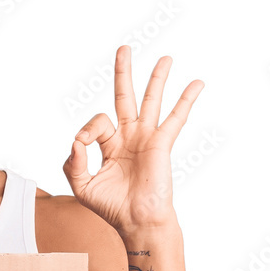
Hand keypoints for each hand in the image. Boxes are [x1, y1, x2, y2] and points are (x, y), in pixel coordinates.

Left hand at [62, 45, 203, 237]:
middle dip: (123, 73)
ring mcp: (146, 139)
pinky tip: (196, 84)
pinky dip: (186, 100)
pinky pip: (175, 118)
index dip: (88, 130)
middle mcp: (128, 138)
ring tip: (165, 58)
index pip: (97, 124)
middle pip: (125, 98)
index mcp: (110, 145)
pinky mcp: (161, 144)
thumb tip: (76, 141)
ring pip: (151, 101)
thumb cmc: (111, 207)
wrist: (136, 221)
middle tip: (123, 49)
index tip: (84, 144)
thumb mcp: (82, 186)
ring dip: (157, 78)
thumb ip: (72, 163)